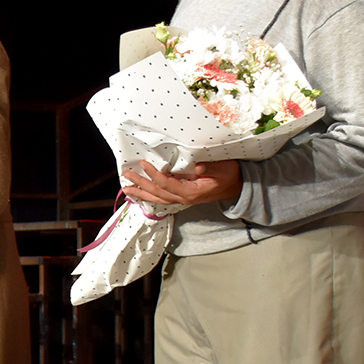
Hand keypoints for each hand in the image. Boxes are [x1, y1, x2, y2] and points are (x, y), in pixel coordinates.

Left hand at [122, 159, 242, 207]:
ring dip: (141, 193)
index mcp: (191, 192)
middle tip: (127, 175)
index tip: (144, 164)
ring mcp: (182, 199)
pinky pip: (162, 198)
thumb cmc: (229, 175)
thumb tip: (195, 167)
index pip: (167, 184)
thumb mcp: (223, 169)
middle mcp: (184, 198)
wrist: (237, 186)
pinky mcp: (182, 196)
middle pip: (158, 193)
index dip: (154, 175)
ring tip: (126, 187)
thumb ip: (209, 168)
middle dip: (141, 184)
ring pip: (157, 198)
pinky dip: (150, 195)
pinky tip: (140, 192)